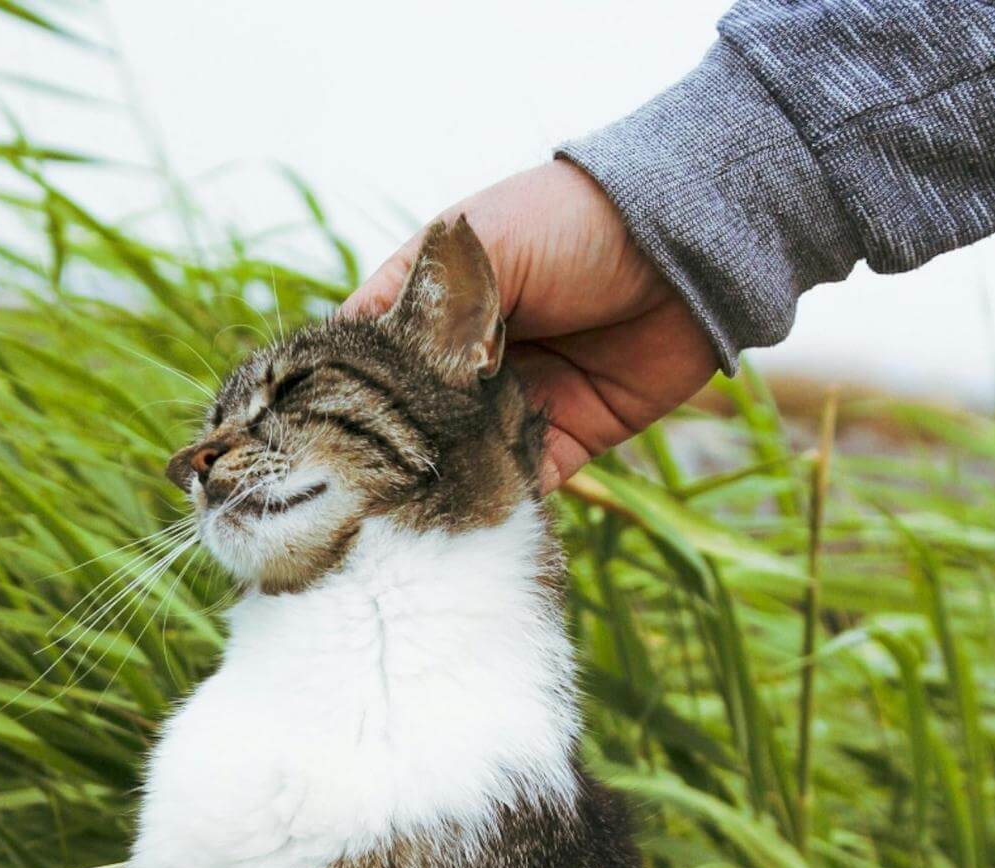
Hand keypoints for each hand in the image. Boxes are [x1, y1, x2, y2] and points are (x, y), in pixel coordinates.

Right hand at [341, 161, 716, 492]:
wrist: (686, 246)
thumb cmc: (573, 222)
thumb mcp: (479, 242)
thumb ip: (419, 301)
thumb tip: (361, 361)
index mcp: (433, 307)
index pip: (367, 359)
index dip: (337, 393)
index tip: (309, 431)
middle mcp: (463, 363)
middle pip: (407, 422)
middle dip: (385, 454)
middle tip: (350, 489)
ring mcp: (511, 405)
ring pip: (457, 460)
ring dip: (435, 485)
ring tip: (396, 515)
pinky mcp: (563, 441)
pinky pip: (519, 484)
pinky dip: (495, 503)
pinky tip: (464, 518)